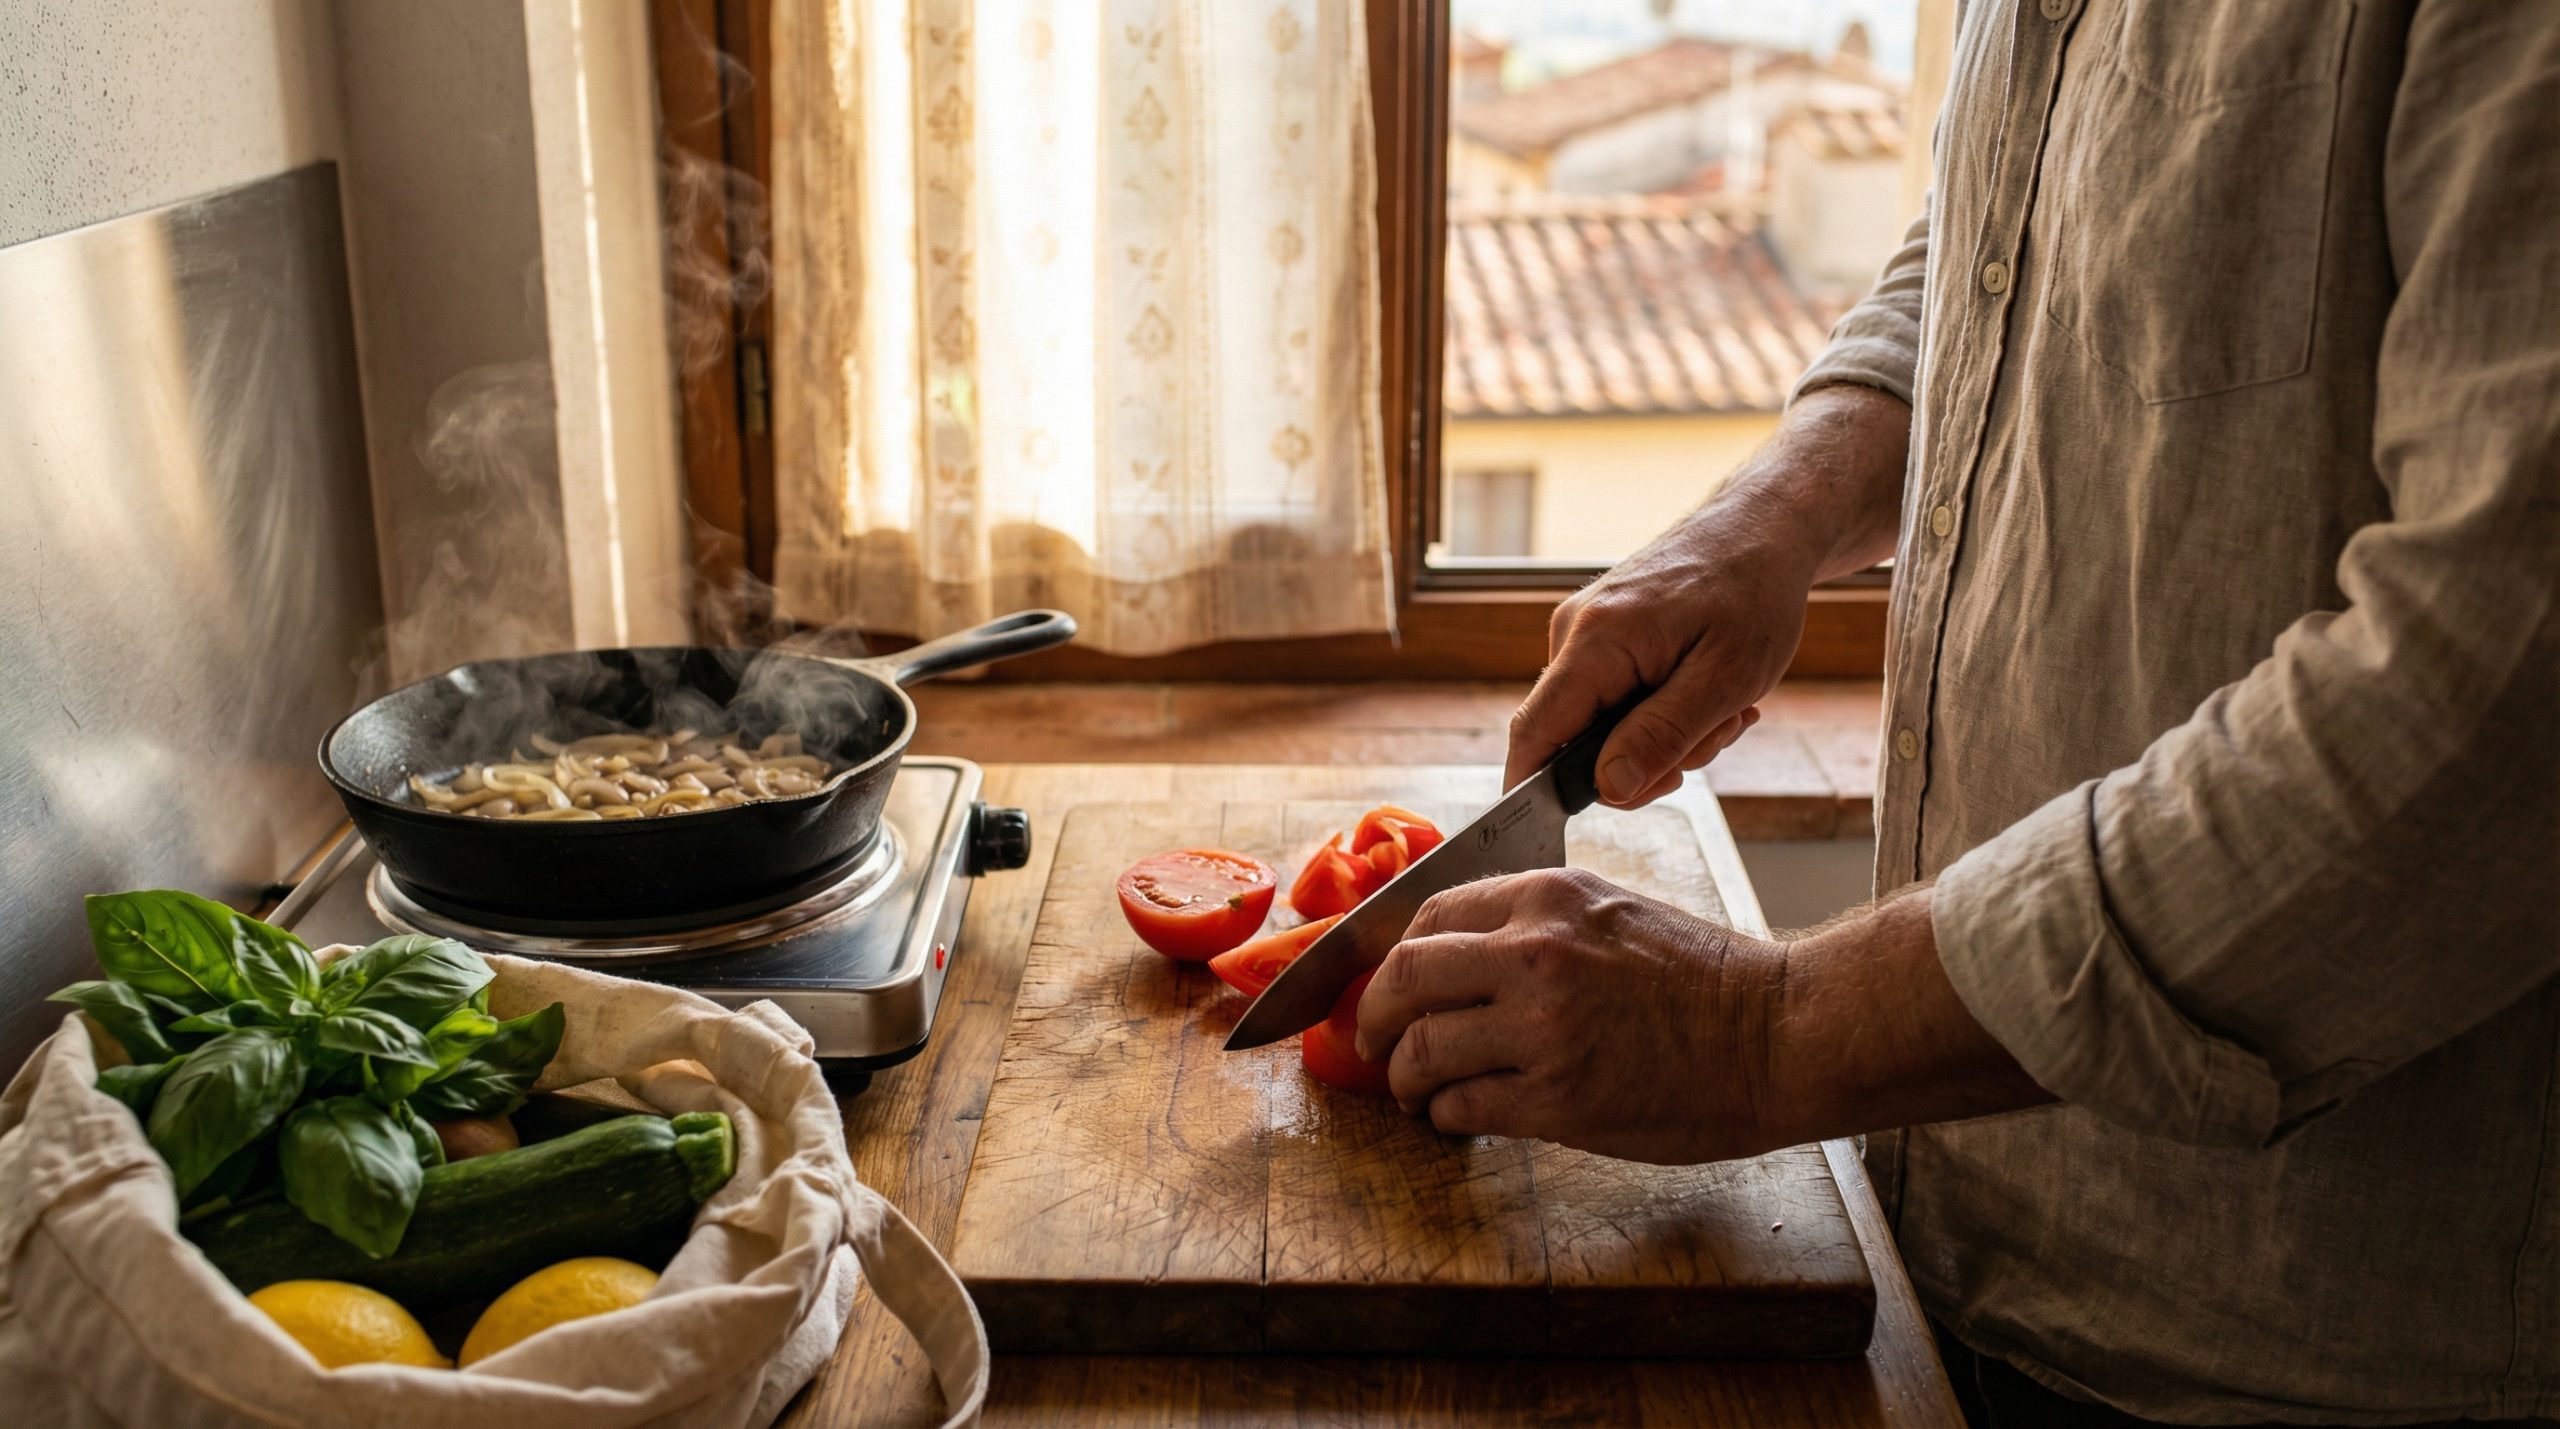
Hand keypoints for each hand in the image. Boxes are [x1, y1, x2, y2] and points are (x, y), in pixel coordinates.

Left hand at [1352, 867, 1791, 1164]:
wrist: (1778, 1035)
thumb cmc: (1705, 981)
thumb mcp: (1612, 912)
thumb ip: (1537, 922)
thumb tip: (1457, 954)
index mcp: (1549, 898)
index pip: (1428, 915)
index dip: (1391, 958)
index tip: (1388, 987)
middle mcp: (1536, 953)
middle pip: (1404, 978)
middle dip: (1372, 1018)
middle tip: (1371, 1043)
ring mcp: (1544, 1028)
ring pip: (1422, 1050)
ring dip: (1405, 1078)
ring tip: (1414, 1092)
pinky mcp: (1558, 1099)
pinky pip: (1462, 1106)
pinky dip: (1444, 1115)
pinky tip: (1455, 1117)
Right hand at [1505, 383, 1911, 806]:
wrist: (1763, 528)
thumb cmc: (1753, 593)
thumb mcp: (1725, 679)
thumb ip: (1662, 735)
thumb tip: (1608, 788)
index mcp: (1595, 641)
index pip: (1534, 733)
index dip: (1533, 791)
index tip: (1549, 830)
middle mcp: (1573, 633)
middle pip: (1573, 739)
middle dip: (1642, 761)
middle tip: (1713, 738)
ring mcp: (1584, 633)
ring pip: (1601, 724)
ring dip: (1664, 735)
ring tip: (1724, 706)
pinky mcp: (1601, 636)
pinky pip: (1615, 700)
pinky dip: (1661, 710)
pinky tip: (1706, 691)